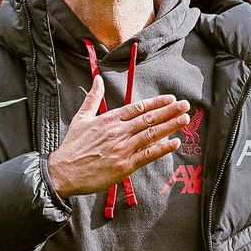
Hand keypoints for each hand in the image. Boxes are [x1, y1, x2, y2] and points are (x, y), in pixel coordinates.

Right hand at [47, 75, 189, 198]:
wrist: (64, 171)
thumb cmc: (72, 146)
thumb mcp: (81, 118)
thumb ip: (93, 98)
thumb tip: (97, 79)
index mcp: (109, 119)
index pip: (138, 107)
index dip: (157, 103)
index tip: (170, 99)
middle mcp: (119, 132)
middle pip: (149, 119)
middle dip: (170, 111)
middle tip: (186, 105)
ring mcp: (123, 149)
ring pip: (151, 134)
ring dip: (170, 126)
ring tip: (185, 119)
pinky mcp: (124, 166)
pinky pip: (147, 155)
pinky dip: (162, 148)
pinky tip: (174, 142)